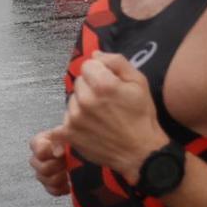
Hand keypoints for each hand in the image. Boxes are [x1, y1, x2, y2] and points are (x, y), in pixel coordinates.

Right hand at [28, 126, 69, 196]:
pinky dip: (63, 188)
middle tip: (70, 162)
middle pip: (43, 168)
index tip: (63, 153)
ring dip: (61, 176)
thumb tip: (58, 153)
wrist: (82, 147)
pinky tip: (70, 182)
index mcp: (39, 142)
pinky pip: (52, 190)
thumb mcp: (69, 134)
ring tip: (71, 171)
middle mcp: (36, 159)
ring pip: (46, 180)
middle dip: (59, 166)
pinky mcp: (49, 185)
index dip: (51, 153)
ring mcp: (41, 173)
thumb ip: (61, 140)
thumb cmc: (74, 137)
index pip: (39, 151)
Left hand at [62, 54, 167, 182]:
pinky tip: (86, 127)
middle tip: (106, 100)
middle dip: (91, 86)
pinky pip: (64, 119)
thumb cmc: (141, 115)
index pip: (88, 65)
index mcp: (103, 84)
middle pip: (79, 81)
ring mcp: (74, 117)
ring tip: (99, 115)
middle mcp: (85, 100)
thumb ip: (117, 62)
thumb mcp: (139, 82)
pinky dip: (74, 122)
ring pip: (72, 100)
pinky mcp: (68, 133)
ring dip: (82, 103)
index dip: (100, 71)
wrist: (139, 151)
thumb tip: (95, 54)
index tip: (110, 83)